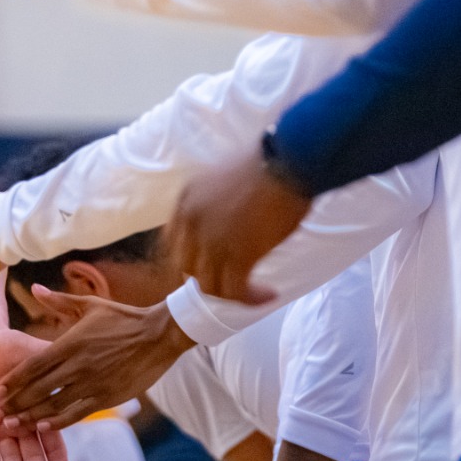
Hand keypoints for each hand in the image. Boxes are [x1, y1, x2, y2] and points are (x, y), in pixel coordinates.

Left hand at [0, 287, 194, 429]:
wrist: (159, 334)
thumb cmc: (124, 318)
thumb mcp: (90, 305)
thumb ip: (59, 301)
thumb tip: (35, 289)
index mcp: (70, 343)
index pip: (33, 365)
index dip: (13, 379)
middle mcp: (77, 365)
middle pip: (38, 389)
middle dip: (16, 403)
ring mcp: (91, 383)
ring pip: (54, 405)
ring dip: (31, 417)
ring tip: (14, 425)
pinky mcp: (106, 397)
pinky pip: (77, 413)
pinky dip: (58, 422)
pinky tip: (44, 427)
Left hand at [170, 150, 311, 303]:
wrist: (288, 161)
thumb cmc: (267, 164)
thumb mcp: (223, 178)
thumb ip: (214, 203)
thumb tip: (225, 224)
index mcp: (186, 199)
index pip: (172, 241)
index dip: (189, 256)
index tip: (207, 263)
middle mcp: (191, 221)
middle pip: (186, 266)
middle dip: (207, 276)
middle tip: (231, 279)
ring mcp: (211, 240)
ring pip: (209, 285)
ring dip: (231, 293)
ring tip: (253, 292)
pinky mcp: (237, 255)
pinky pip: (235, 291)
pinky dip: (250, 299)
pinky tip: (267, 295)